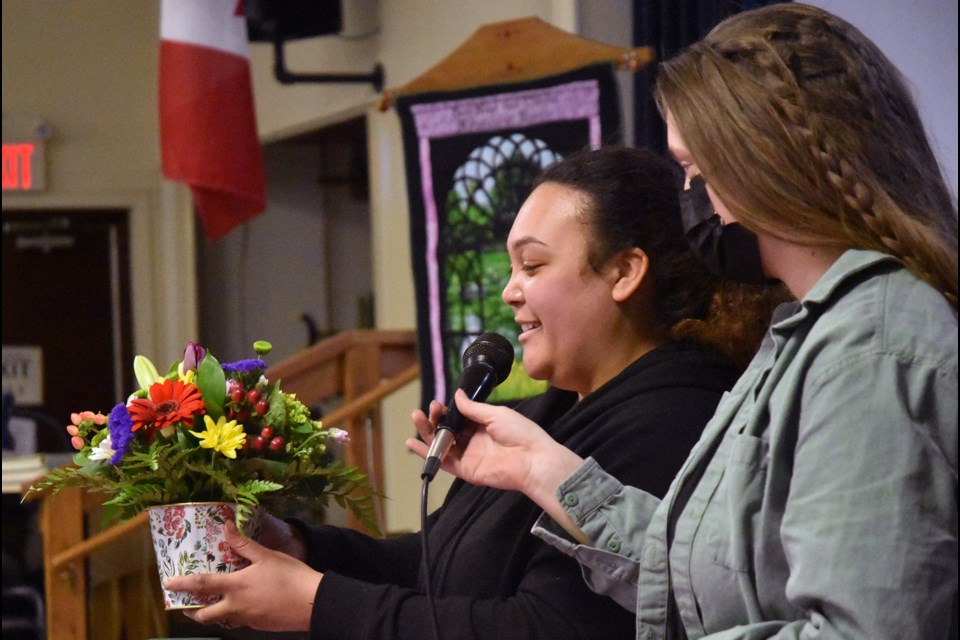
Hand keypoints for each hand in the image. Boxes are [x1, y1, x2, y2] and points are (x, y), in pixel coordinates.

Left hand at [164, 520, 319, 631]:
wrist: (312, 603)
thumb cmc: (289, 576)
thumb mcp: (267, 556)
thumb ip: (244, 544)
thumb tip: (227, 526)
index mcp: (236, 587)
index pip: (201, 585)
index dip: (182, 584)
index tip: (168, 584)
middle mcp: (236, 606)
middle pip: (205, 615)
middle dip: (192, 612)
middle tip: (185, 606)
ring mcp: (247, 619)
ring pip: (222, 620)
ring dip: (212, 615)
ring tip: (212, 606)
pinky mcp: (258, 625)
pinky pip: (239, 621)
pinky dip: (234, 615)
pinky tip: (242, 606)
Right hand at [407, 390, 584, 503]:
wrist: (532, 459)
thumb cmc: (520, 433)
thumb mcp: (496, 414)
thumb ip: (473, 408)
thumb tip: (456, 395)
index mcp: (482, 425)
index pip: (457, 417)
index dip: (446, 410)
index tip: (437, 403)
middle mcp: (473, 440)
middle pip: (447, 430)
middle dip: (434, 419)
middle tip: (426, 410)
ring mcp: (468, 455)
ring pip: (442, 444)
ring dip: (427, 432)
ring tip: (417, 418)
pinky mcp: (465, 470)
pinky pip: (443, 462)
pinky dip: (427, 454)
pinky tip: (412, 443)